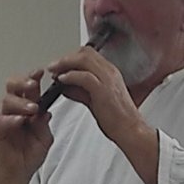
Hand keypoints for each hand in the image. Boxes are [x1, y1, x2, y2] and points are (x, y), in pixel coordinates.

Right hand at [0, 70, 53, 181]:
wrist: (19, 171)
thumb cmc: (29, 152)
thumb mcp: (45, 137)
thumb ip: (44, 123)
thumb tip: (46, 111)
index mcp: (27, 106)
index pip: (29, 87)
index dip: (34, 77)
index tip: (42, 72)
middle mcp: (14, 109)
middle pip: (13, 86)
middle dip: (23, 82)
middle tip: (34, 84)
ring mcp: (3, 118)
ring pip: (7, 101)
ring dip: (20, 102)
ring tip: (32, 108)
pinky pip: (1, 121)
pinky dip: (10, 120)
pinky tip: (19, 120)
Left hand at [49, 45, 158, 183]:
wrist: (130, 131)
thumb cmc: (117, 119)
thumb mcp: (96, 101)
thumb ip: (81, 91)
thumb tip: (66, 86)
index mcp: (110, 73)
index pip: (88, 55)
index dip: (71, 58)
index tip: (59, 66)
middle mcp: (109, 72)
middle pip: (85, 53)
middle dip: (65, 58)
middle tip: (53, 66)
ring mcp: (107, 79)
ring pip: (83, 59)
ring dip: (65, 64)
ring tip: (54, 72)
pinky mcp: (103, 90)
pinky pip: (84, 76)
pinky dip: (70, 76)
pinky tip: (62, 80)